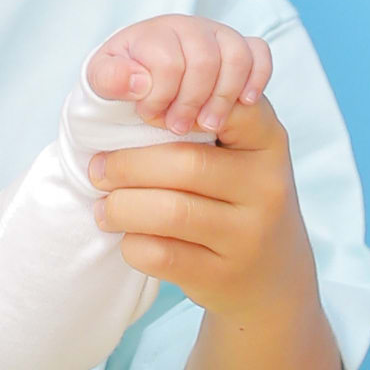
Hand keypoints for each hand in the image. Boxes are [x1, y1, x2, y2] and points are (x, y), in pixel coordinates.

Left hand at [86, 15, 271, 146]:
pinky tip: (245, 102)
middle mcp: (188, 27)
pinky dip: (257, 76)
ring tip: (209, 125)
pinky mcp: (241, 47)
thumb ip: (110, 78)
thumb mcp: (104, 79)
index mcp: (153, 31)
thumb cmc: (126, 79)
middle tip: (178, 127)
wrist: (146, 74)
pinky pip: (259, 52)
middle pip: (204, 60)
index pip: (167, 60)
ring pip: (235, 56)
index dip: (160, 94)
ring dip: (223, 96)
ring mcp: (217, 35)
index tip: (150, 115)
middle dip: (191, 100)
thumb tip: (138, 82)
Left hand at [88, 86, 314, 322]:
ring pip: (170, 212)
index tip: (141, 116)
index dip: (173, 105)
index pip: (224, 107)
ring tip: (103, 206)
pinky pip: (163, 255)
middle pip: (184, 163)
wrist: (271, 278)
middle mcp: (267, 186)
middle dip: (127, 165)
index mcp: (267, 142)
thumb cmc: (236, 197)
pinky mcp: (224, 276)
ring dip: (121, 207)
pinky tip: (127, 237)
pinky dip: (132, 245)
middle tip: (98, 169)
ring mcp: (248, 235)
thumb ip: (201, 119)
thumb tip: (124, 92)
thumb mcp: (239, 154)